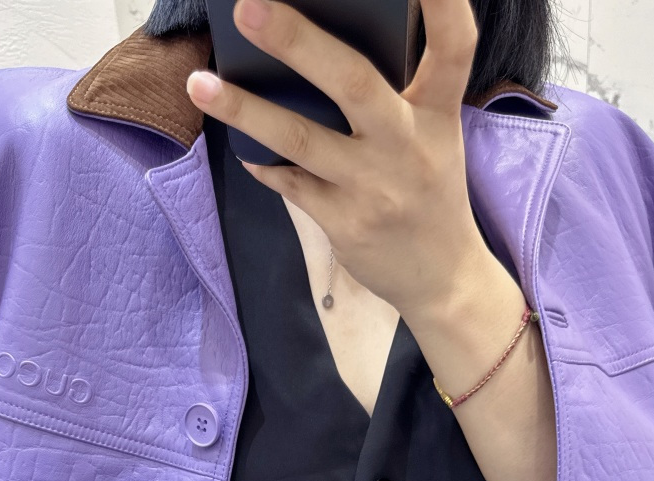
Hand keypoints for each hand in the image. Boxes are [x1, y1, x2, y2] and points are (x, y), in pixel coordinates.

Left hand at [185, 0, 558, 480]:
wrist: (443, 280)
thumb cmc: (429, 191)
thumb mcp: (433, 136)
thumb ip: (396, 96)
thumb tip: (315, 48)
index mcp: (438, 113)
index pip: (453, 47)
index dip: (443, 4)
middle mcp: (407, 145)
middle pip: (352, 82)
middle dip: (297, 41)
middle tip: (249, 7)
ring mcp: (373, 187)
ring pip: (300, 139)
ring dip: (245, 109)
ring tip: (200, 84)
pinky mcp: (345, 223)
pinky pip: (289, 182)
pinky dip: (263, 161)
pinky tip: (240, 145)